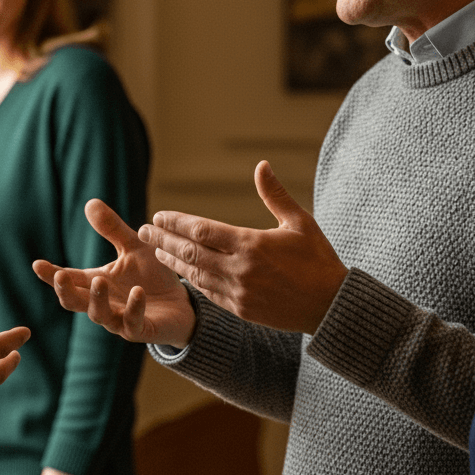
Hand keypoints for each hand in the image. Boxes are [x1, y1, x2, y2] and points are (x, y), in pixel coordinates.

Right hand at [33, 199, 196, 347]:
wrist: (182, 304)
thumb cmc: (152, 276)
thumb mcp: (133, 247)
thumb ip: (112, 229)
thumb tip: (90, 202)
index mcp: (98, 283)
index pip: (70, 279)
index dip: (52, 274)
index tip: (37, 264)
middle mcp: (104, 303)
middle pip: (75, 301)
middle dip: (65, 291)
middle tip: (60, 276)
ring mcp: (120, 319)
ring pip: (99, 316)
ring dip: (97, 300)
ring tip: (100, 281)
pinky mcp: (141, 330)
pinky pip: (132, 323)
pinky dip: (134, 308)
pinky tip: (138, 292)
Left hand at [141, 160, 348, 333]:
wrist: (331, 306)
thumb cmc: (318, 259)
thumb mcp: (300, 222)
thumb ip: (275, 194)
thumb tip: (261, 165)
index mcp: (251, 244)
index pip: (202, 230)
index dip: (176, 223)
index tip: (159, 216)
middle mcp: (240, 269)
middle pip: (190, 252)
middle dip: (164, 240)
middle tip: (143, 231)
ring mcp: (238, 292)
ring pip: (195, 274)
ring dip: (173, 261)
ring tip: (155, 251)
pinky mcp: (241, 309)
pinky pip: (208, 293)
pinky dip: (192, 280)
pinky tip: (182, 272)